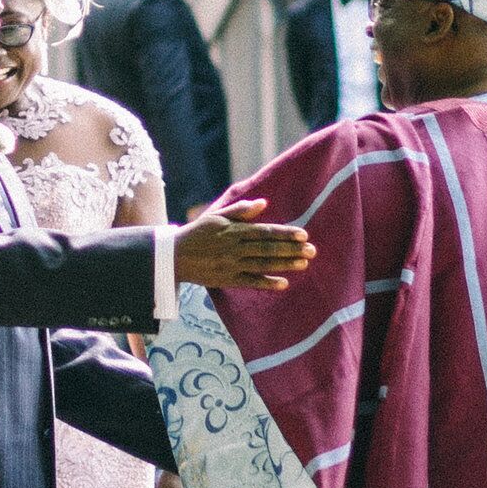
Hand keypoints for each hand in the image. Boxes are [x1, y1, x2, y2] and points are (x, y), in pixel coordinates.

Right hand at [172, 189, 314, 292]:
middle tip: (312, 250)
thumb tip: (263, 203)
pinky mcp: (228, 280)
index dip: (284, 233)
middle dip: (291, 249)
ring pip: (262, 265)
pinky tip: (283, 284)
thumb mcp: (216, 216)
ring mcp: (232, 265)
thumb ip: (240, 211)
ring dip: (284, 265)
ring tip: (304, 264)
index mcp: (233, 231)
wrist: (175, 256)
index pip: (264, 231)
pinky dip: (267, 283)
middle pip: (267, 249)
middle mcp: (235, 248)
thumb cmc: (198, 233)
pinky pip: (250, 282)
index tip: (302, 234)